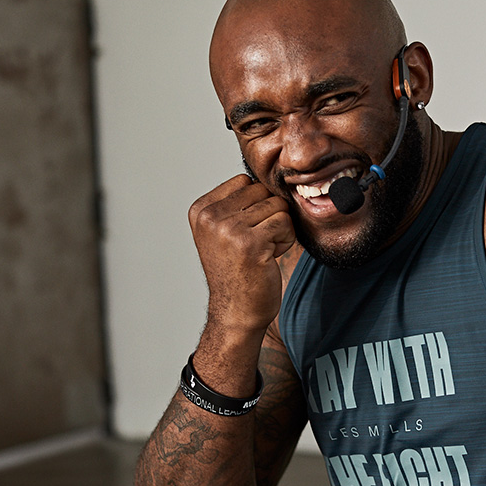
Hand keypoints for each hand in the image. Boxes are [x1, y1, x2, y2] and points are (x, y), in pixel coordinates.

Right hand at [188, 175, 295, 337]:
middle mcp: (209, 217)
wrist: (237, 311)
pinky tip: (268, 259)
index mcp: (200, 209)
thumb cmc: (238, 271)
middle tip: (255, 244)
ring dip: (278, 230)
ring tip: (261, 252)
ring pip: (277, 206)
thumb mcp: (223, 231)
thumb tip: (267, 174)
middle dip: (268, 216)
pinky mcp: (250, 243)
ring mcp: (228, 229)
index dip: (255, 205)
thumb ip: (236, 202)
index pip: (245, 181)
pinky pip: (285, 223)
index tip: (244, 233)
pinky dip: (285, 241)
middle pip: (263, 191)